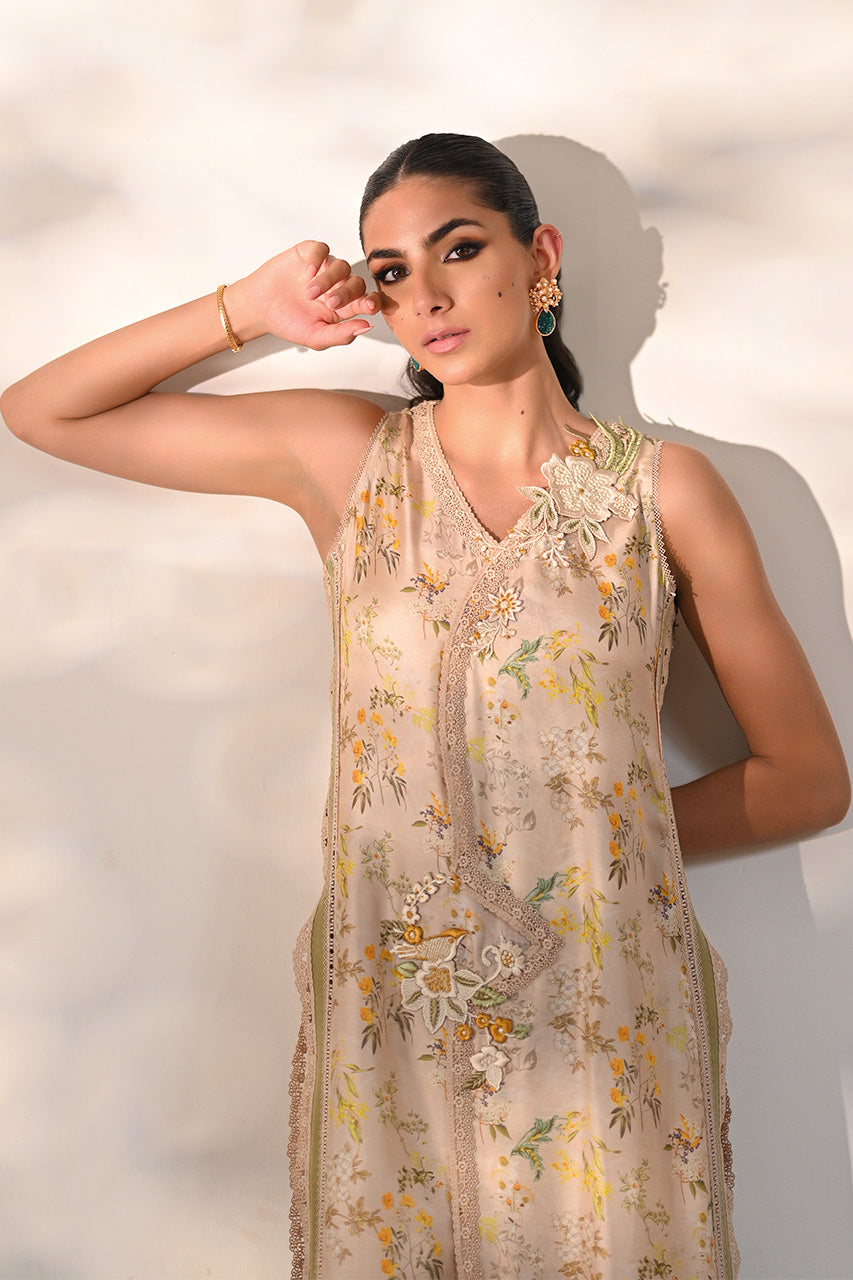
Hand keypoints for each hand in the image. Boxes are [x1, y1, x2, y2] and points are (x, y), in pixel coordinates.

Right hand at [228, 242, 378, 349]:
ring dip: (329, 279)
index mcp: (343, 307)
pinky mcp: (309, 254)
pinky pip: (322, 250)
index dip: (372, 302)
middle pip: (356, 283)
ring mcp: (324, 268)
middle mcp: (338, 286)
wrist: (259, 308)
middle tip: (330, 303)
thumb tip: (367, 327)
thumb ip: (341, 334)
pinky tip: (307, 272)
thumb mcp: (315, 337)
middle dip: (347, 293)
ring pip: (342, 266)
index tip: (368, 306)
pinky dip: (318, 259)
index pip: (367, 301)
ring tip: (310, 293)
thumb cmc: (288, 323)